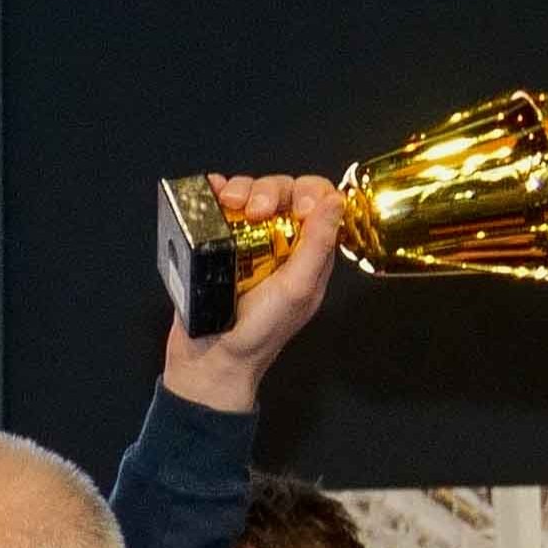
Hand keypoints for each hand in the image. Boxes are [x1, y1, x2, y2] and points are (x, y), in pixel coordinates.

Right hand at [161, 173, 341, 408]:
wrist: (211, 358)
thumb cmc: (258, 334)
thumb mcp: (297, 290)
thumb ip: (318, 245)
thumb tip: (335, 201)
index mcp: (309, 251)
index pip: (319, 201)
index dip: (310, 194)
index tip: (296, 209)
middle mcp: (280, 241)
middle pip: (283, 191)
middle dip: (268, 191)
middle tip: (255, 211)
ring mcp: (246, 240)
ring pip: (250, 192)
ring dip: (240, 189)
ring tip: (228, 205)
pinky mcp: (216, 242)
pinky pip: (216, 206)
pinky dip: (213, 191)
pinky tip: (212, 192)